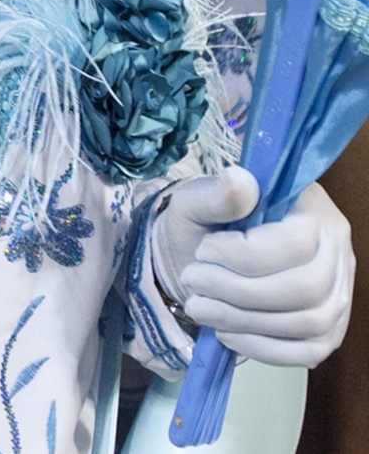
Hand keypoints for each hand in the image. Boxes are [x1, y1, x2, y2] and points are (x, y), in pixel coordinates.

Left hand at [152, 167, 353, 364]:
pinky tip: (227, 334)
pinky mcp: (330, 329)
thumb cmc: (206, 224)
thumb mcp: (198, 200)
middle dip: (237, 293)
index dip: (242, 255)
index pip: (294, 244)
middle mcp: (337, 251)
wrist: (206, 258)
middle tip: (193, 283)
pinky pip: (310, 352)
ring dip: (245, 322)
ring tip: (200, 308)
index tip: (202, 251)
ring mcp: (340, 293)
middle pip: (304, 288)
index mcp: (312, 210)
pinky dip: (263, 350)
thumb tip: (240, 181)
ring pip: (308, 323)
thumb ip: (217, 195)